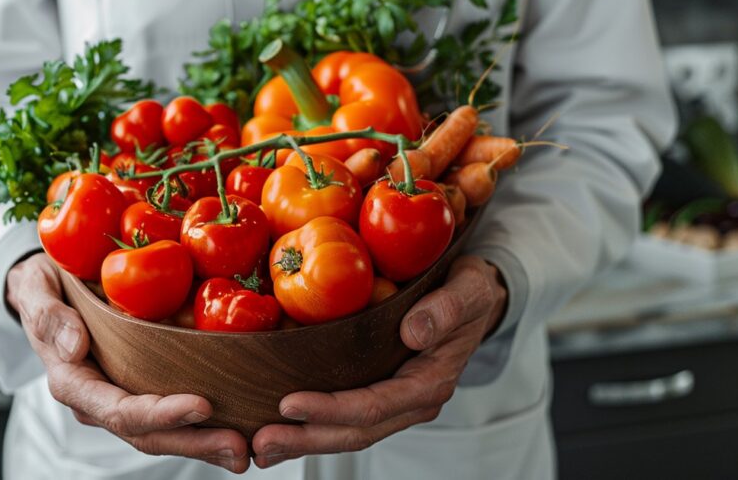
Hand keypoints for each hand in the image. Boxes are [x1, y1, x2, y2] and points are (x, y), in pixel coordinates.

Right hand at [6, 253, 250, 472]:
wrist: (46, 288)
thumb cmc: (43, 285)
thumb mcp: (35, 289)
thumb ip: (47, 316)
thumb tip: (73, 345)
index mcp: (72, 382)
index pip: (118, 410)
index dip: (160, 414)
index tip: (202, 405)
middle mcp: (97, 400)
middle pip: (146, 433)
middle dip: (194, 442)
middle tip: (238, 446)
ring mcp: (119, 398)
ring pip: (162, 433)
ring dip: (204, 443)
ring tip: (244, 449)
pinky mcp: (138, 388)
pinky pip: (170, 416)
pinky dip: (201, 427)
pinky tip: (237, 427)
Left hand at [251, 255, 507, 468]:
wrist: (477, 297)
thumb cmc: (469, 290)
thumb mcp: (468, 289)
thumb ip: (446, 309)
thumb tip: (414, 332)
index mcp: (430, 382)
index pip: (374, 405)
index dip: (331, 408)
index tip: (289, 403)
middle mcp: (411, 401)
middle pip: (354, 431)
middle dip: (306, 438)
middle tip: (261, 441)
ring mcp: (395, 401)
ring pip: (346, 432)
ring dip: (303, 440)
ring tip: (260, 447)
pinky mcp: (380, 392)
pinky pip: (344, 417)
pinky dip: (312, 426)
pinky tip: (280, 428)